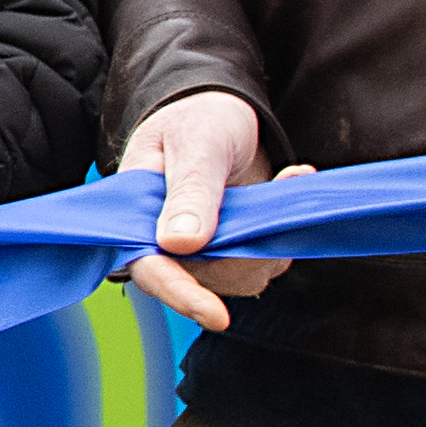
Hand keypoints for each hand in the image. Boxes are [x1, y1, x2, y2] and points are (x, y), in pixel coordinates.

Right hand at [119, 91, 285, 330]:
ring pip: (239, 275)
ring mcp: (201, 248)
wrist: (220, 110)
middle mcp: (164, 241)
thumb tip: (181, 243)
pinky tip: (289, 183)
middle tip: (274, 193)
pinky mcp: (232, 248)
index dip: (182, 295)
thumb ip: (190, 191)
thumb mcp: (196, 142)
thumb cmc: (197, 118)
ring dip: (269, 239)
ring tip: (284, 181)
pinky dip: (283, 231)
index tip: (216, 316)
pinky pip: (262, 260)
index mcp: (136, 216)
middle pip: (203, 280)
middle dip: (246, 251)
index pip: (152, 268)